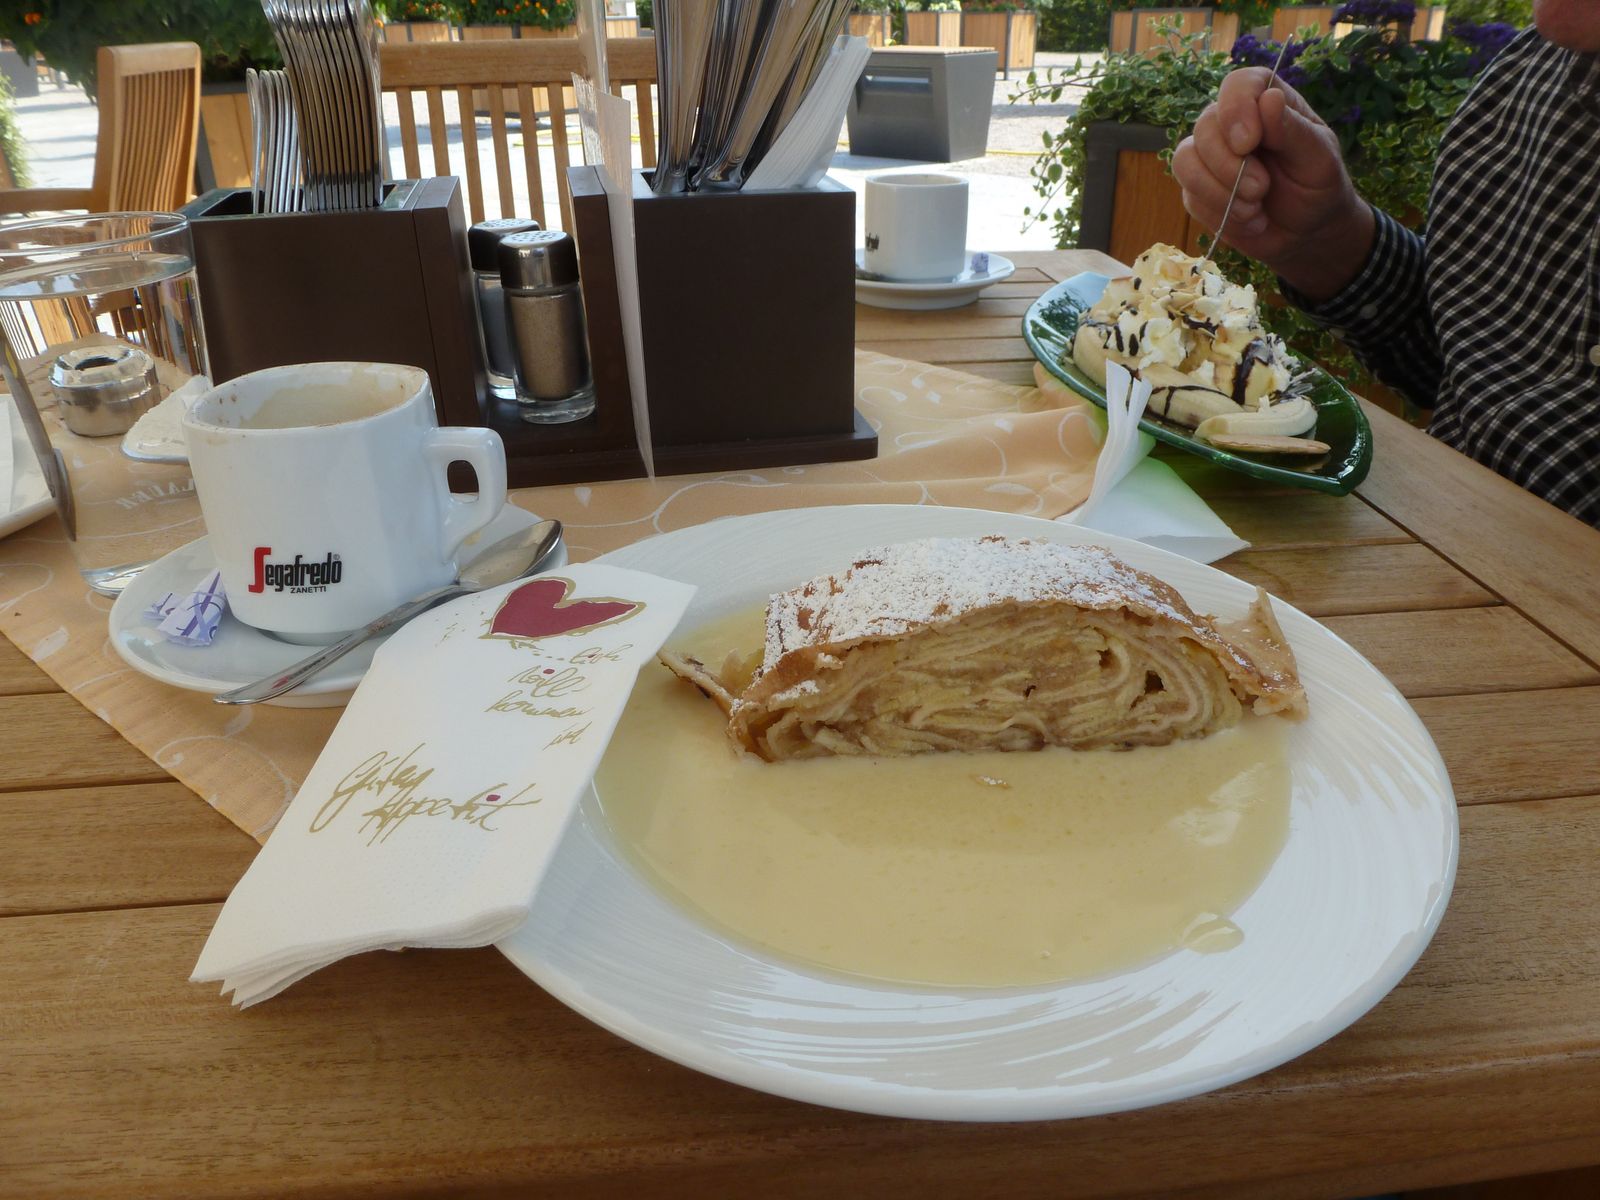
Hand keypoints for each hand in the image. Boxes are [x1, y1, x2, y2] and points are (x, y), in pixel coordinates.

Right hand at [1172, 67, 1374, 301]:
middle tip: (1260, 189)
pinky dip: (1219, 214)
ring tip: (1254, 209)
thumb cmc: (1318, 186)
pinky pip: (1190, 196)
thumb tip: (1268, 98)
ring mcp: (1210, 156)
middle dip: (1229, 166)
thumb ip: (1292, 130)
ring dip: (1218, 192)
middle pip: (1204, 126)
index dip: (1235, 109)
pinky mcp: (1197, 188)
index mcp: (1265, 101)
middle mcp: (1231, 123)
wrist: (1307, 230)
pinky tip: (1249, 220)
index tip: (1247, 143)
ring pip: (1185, 161)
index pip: (1237, 85)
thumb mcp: (1318, 158)